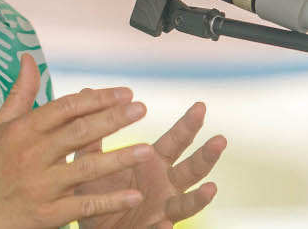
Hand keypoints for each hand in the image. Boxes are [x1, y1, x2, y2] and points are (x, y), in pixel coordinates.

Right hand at [0, 53, 151, 228]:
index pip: (66, 107)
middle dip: (114, 119)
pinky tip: (134, 195)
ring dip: (119, 158)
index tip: (124, 92)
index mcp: (23, 130)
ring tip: (147, 150)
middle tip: (140, 108)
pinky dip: (109, 201)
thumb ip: (21, 92)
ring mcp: (41, 186)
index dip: (97, 98)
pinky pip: (84, 206)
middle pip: (80, 132)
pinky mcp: (47, 215)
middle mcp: (33, 155)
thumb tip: (28, 58)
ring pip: (86, 169)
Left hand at [72, 98, 226, 228]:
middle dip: (205, 154)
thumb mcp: (91, 156)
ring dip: (199, 198)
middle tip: (220, 139)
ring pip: (186, 203)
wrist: (86, 220)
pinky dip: (164, 228)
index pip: (175, 140)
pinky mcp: (150, 228)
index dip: (188, 125)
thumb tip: (86, 92)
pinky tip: (166, 223)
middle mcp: (164, 184)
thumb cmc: (95, 186)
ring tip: (211, 188)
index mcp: (153, 161)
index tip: (201, 106)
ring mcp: (162, 208)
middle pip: (191, 168)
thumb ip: (92, 129)